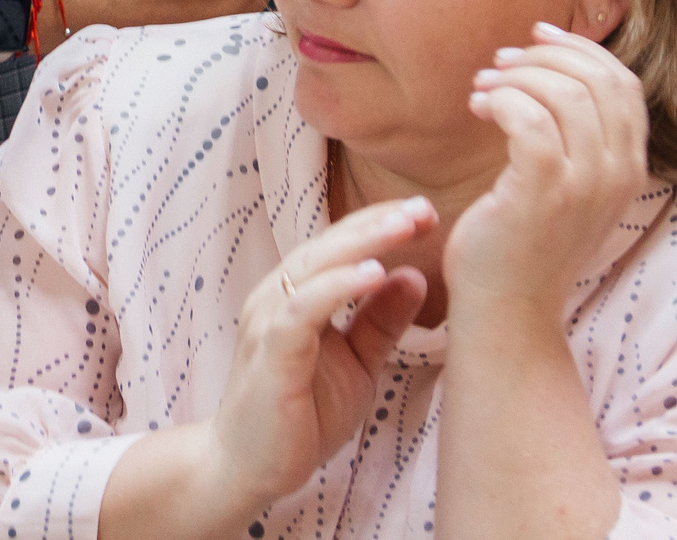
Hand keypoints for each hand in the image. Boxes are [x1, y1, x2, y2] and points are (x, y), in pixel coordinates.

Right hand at [199, 197, 433, 510]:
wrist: (249, 466)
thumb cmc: (301, 413)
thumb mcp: (357, 363)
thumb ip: (381, 321)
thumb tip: (414, 275)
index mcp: (297, 295)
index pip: (341, 247)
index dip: (381, 226)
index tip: (428, 215)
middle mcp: (277, 297)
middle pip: (329, 245)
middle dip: (377, 223)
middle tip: (424, 209)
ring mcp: (269, 321)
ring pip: (314, 266)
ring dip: (361, 244)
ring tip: (404, 227)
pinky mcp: (270, 351)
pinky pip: (303, 309)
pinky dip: (337, 286)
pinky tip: (373, 274)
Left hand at [444, 23, 649, 319]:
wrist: (508, 309)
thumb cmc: (524, 240)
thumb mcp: (567, 184)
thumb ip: (575, 133)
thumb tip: (548, 62)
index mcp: (630, 167)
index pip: (624, 84)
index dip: (582, 50)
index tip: (537, 36)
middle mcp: (618, 175)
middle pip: (596, 79)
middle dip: (543, 56)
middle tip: (499, 63)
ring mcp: (584, 186)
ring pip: (563, 93)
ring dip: (515, 77)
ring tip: (482, 89)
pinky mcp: (542, 194)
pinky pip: (529, 120)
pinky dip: (501, 99)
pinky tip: (478, 107)